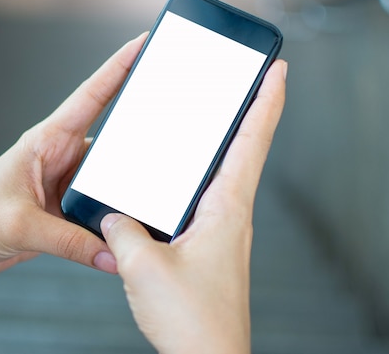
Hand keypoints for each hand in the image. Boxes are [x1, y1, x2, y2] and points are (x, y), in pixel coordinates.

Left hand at [0, 33, 147, 311]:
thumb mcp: (20, 227)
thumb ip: (69, 243)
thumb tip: (113, 256)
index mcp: (46, 140)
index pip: (91, 95)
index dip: (119, 66)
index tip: (145, 41)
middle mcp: (61, 155)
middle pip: (113, 135)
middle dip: (143, 125)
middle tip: (180, 119)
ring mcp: (66, 180)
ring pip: (111, 175)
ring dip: (129, 183)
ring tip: (158, 189)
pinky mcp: (67, 205)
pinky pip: (101, 204)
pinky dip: (115, 213)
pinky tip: (131, 225)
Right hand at [100, 60, 286, 353]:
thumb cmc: (192, 320)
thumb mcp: (143, 266)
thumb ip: (122, 229)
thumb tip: (112, 216)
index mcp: (227, 208)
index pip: (253, 139)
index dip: (267, 99)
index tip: (276, 69)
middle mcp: (231, 214)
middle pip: (245, 149)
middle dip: (249, 110)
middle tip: (244, 80)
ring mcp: (223, 231)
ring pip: (224, 175)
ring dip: (223, 143)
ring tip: (209, 119)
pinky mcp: (209, 247)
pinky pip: (203, 200)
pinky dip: (196, 179)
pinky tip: (172, 182)